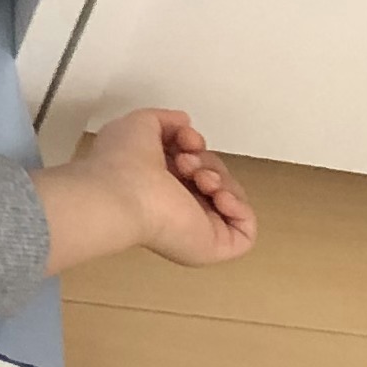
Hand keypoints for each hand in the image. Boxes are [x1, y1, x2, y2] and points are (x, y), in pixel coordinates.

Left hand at [35, 109, 256, 274]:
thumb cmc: (122, 162)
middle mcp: (178, 208)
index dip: (197, 148)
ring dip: (220, 179)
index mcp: (160, 185)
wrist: (122, 193)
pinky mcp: (213, 247)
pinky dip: (240, 208)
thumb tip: (184, 122)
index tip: (185, 139)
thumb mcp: (140, 124)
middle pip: (216, 179)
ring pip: (230, 199)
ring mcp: (196, 229)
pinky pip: (245, 231)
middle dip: (208, 162)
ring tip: (197, 177)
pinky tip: (219, 196)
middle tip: (187, 162)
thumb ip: (165, 120)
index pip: (195, 166)